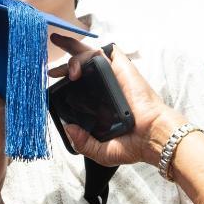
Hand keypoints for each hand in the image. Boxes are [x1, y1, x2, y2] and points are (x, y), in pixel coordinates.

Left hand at [47, 34, 185, 166]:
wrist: (153, 137)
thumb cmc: (134, 145)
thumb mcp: (101, 151)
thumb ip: (82, 143)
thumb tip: (69, 128)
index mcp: (100, 105)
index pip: (81, 87)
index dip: (66, 82)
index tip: (53, 85)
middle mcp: (105, 88)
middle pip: (83, 65)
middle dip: (64, 62)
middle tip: (50, 70)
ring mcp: (113, 76)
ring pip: (88, 55)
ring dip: (71, 57)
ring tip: (58, 71)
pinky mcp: (121, 68)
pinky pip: (102, 52)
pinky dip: (85, 55)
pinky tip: (76, 71)